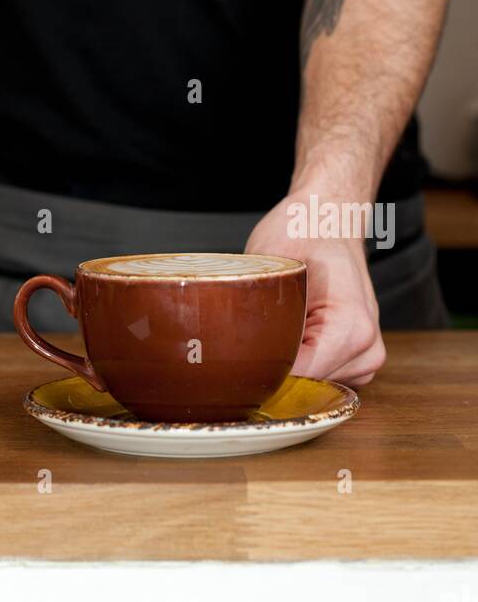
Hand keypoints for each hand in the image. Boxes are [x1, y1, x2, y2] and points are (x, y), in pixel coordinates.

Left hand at [245, 188, 385, 386]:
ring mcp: (366, 357)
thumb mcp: (272, 266)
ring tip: (272, 325)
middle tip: (244, 338)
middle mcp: (367, 348)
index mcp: (352, 328)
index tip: (234, 360)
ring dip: (287, 364)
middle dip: (273, 368)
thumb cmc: (302, 229)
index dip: (262, 370)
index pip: (298, 376)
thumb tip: (236, 356)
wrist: (329, 215)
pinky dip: (299, 361)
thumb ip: (260, 314)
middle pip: (307, 386)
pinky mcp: (356, 358)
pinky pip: (320, 376)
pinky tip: (287, 332)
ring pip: (312, 385)